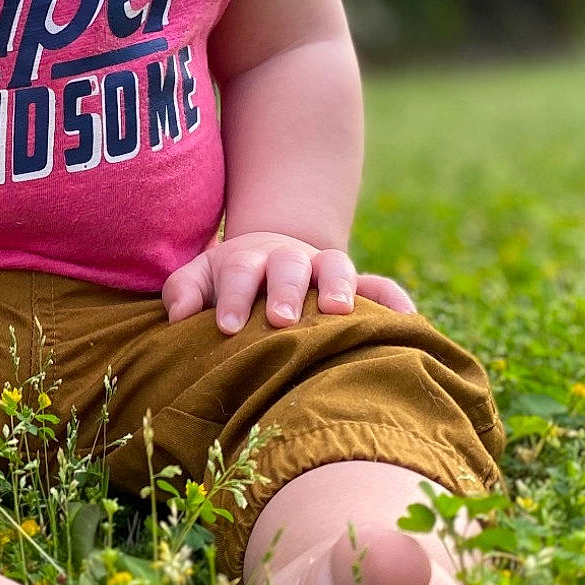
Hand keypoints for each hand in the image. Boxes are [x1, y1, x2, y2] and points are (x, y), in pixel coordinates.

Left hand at [161, 231, 416, 333]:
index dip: (234, 296)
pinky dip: (394, 300)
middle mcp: (289, 260)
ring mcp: (324, 270)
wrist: (270, 258)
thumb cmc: (229, 283)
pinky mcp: (354, 285)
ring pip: (336, 267)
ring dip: (339, 286)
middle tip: (281, 320)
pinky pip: (380, 287)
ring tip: (340, 312)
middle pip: (289, 266)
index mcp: (249, 260)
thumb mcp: (202, 278)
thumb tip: (178, 315)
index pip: (240, 272)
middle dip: (286, 291)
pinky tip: (406, 319)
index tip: (226, 326)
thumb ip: (184, 290)